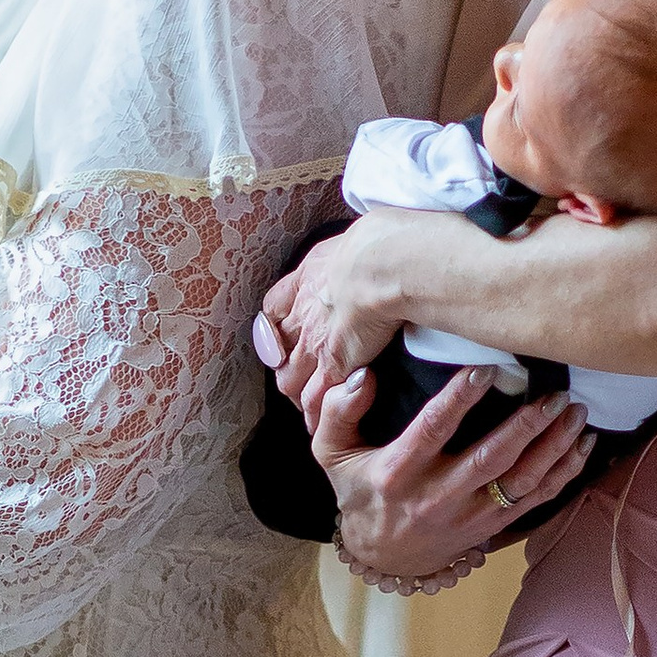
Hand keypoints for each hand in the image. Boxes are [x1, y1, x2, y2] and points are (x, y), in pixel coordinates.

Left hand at [261, 215, 417, 395]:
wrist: (380, 263)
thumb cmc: (378, 243)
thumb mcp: (356, 236)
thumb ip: (356, 248)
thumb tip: (375, 240)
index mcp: (307, 279)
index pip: (276, 304)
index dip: (277, 321)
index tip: (282, 330)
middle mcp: (303, 314)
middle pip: (277, 348)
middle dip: (284, 363)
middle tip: (297, 375)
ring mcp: (315, 343)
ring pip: (291, 378)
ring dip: (298, 392)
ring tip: (310, 404)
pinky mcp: (335, 367)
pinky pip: (318, 399)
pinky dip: (319, 412)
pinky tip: (325, 421)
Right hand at [311, 363, 593, 583]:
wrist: (381, 554)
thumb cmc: (359, 488)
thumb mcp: (331, 452)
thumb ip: (339, 411)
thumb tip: (362, 375)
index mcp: (397, 473)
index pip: (431, 431)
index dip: (458, 400)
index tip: (485, 369)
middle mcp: (436, 498)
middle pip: (490, 460)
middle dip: (527, 426)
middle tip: (554, 393)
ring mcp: (469, 517)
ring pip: (520, 482)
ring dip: (554, 448)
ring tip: (576, 414)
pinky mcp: (493, 527)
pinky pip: (536, 501)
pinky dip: (563, 474)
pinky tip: (583, 445)